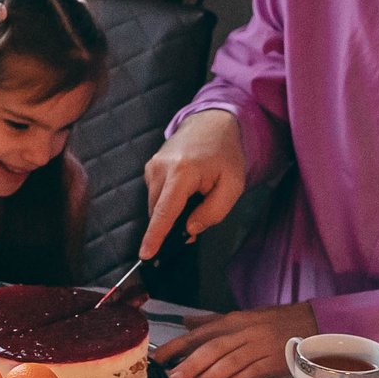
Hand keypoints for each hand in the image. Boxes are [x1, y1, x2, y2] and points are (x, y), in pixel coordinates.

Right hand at [140, 110, 246, 258]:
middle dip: (172, 225)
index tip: (145, 254)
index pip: (164, 212)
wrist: (212, 123)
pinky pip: (156, 195)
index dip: (155, 236)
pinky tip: (185, 191)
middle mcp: (161, 168)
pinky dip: (168, 201)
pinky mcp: (150, 167)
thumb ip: (213, 212)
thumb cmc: (225, 154)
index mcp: (182, 172)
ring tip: (195, 197)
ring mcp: (152, 166)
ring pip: (155, 206)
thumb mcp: (232, 185)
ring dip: (172, 212)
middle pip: (158, 212)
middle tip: (197, 219)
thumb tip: (189, 229)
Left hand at [156, 301, 318, 377]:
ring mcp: (259, 347)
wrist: (311, 324)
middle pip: (212, 349)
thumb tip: (186, 321)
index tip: (159, 358)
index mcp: (232, 321)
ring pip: (229, 362)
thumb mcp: (242, 316)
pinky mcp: (273, 362)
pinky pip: (251, 373)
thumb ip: (212, 322)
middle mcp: (243, 332)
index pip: (199, 333)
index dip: (177, 346)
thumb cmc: (273, 322)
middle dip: (190, 365)